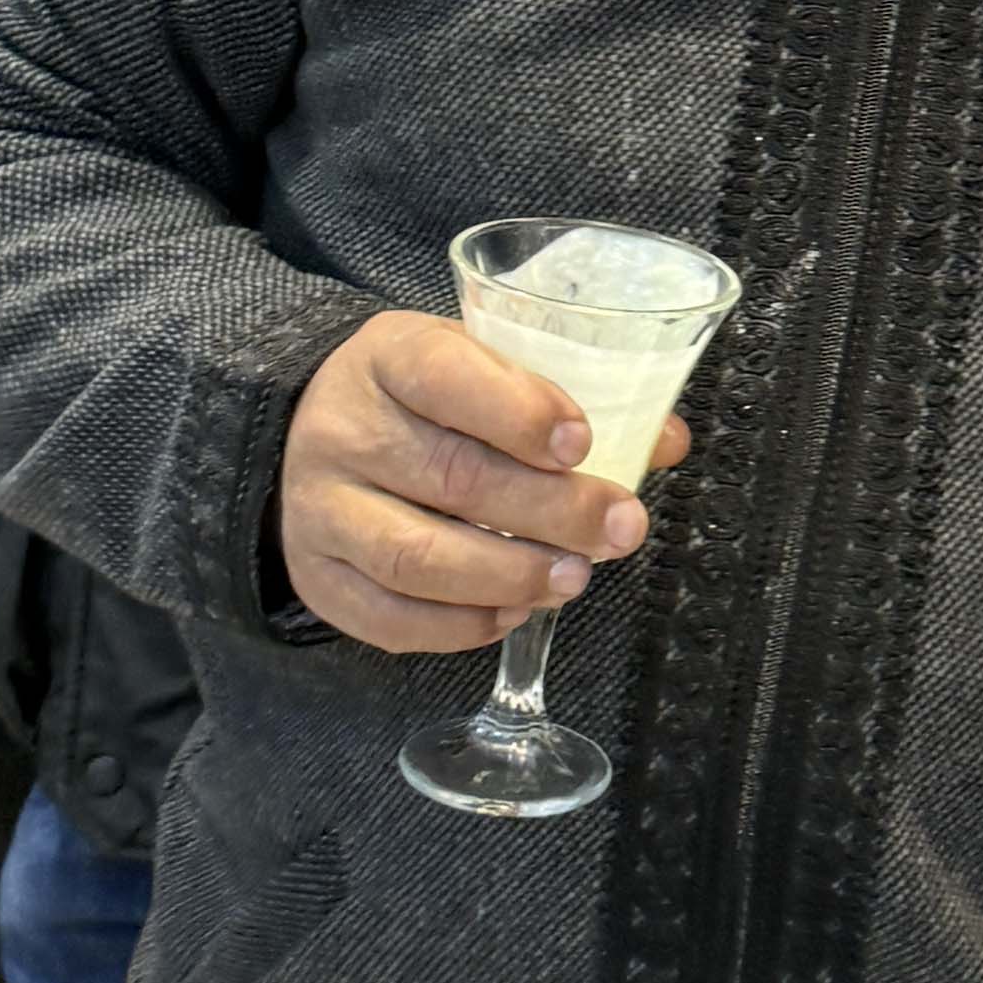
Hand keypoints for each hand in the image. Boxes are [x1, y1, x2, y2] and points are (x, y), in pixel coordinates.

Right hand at [277, 312, 687, 657]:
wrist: (319, 434)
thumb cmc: (426, 400)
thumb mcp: (485, 367)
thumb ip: (570, 395)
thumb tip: (665, 441)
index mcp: (388, 357)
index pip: (444, 377)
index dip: (518, 412)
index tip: (581, 443)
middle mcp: (343, 431)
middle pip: (449, 477)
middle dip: (549, 510)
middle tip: (619, 527)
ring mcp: (319, 509)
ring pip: (416, 556)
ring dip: (509, 573)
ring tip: (574, 577)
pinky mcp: (318, 577)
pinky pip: (389, 618)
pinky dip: (460, 625)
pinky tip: (515, 611)